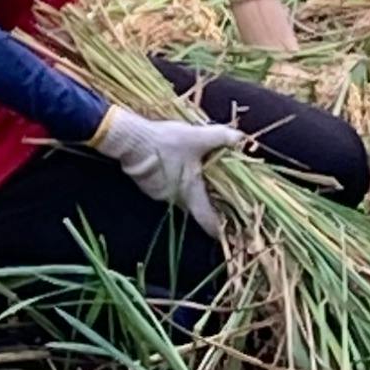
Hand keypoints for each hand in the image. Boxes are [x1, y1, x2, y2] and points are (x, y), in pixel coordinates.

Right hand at [88, 104, 243, 234]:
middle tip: (214, 189)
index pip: (207, 219)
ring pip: (179, 195)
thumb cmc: (166, 143)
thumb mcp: (198, 137)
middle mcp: (174, 198)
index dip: (218, 228)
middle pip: (194, 206)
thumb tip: (241, 138)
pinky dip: (172, 180)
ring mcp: (157, 193)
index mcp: (191, 192)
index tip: (226, 232)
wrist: (129, 139)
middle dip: (204, 200)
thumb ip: (222, 138)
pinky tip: (173, 164)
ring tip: (192, 170)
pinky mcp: (146, 185)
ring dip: (186, 187)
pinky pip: (165, 187)